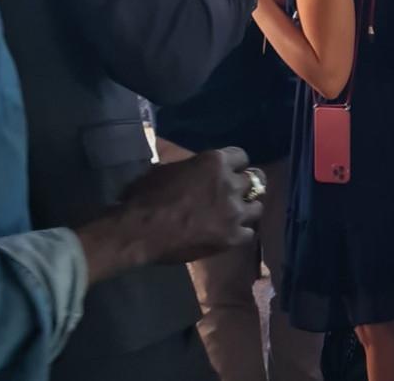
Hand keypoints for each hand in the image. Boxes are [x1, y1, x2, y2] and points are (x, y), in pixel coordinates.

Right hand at [76, 148, 261, 283]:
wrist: (137, 232)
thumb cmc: (145, 197)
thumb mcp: (169, 169)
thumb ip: (192, 167)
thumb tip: (196, 168)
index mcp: (214, 161)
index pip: (242, 156)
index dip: (236, 165)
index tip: (230, 172)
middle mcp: (230, 184)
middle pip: (255, 180)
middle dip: (245, 186)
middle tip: (235, 194)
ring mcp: (234, 212)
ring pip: (257, 207)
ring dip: (247, 209)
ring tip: (235, 215)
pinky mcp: (232, 237)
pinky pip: (249, 232)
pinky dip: (240, 233)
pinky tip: (229, 233)